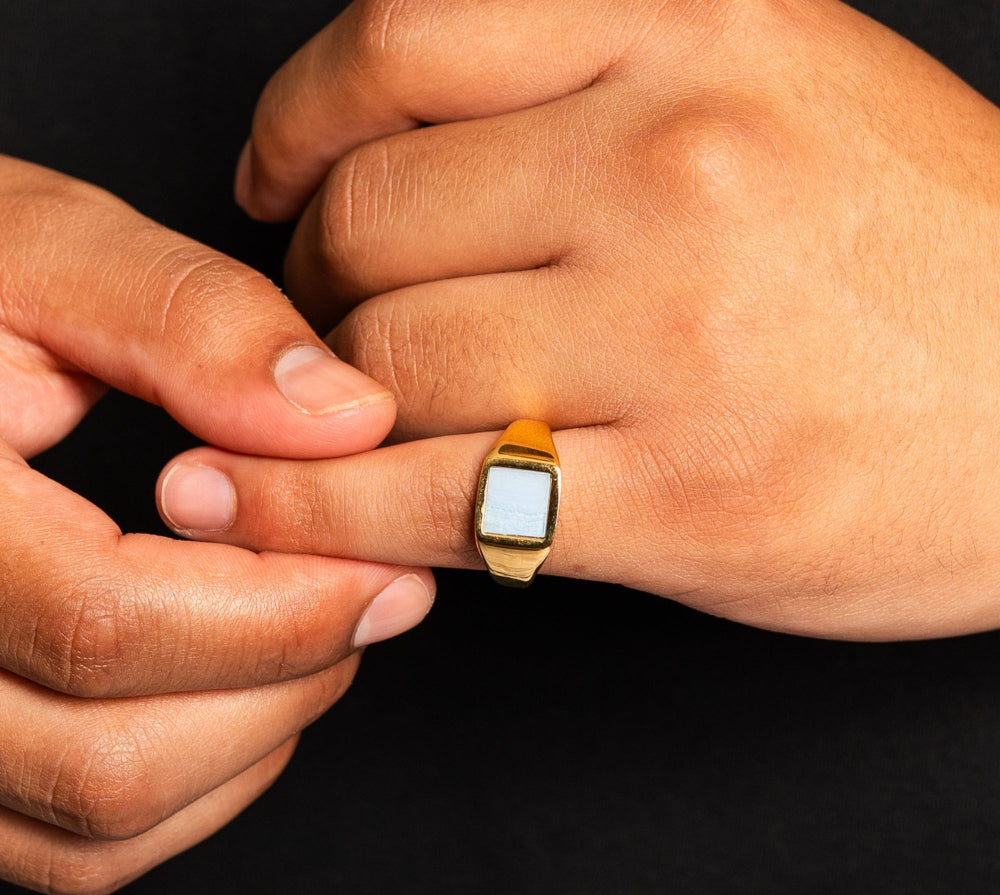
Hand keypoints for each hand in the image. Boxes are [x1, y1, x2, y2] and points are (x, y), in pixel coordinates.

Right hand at [0, 155, 433, 894]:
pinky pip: (79, 843)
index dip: (284, 608)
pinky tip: (242, 682)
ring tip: (314, 626)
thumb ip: (193, 321)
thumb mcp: (46, 251)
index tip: (385, 565)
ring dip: (251, 737)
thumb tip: (349, 418)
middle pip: (112, 758)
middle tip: (370, 594)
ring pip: (101, 823)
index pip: (112, 624)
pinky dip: (196, 785)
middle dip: (286, 679)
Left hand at [208, 0, 999, 640]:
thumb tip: (388, 158)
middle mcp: (683, 165)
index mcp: (703, 31)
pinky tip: (287, 511)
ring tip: (346, 424)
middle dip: (314, 288)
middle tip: (336, 329)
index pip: (403, 39)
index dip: (300, 124)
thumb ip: (593, 88)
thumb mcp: (781, 90)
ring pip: (384, 368)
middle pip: (370, 224)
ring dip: (330, 406)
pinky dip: (331, 514)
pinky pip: (439, 502)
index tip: (276, 182)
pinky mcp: (686, 501)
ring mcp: (684, 339)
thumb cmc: (924, 258)